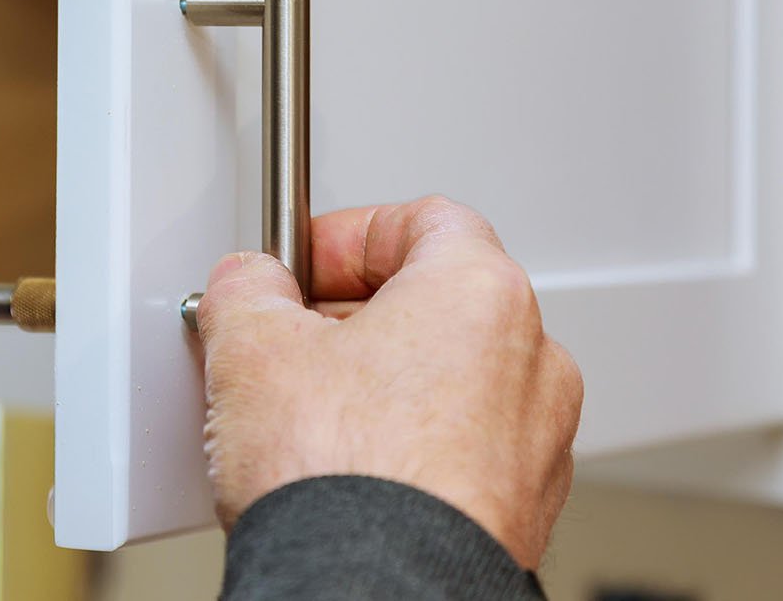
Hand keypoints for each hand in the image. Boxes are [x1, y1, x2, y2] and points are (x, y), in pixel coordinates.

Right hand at [196, 196, 582, 568]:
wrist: (372, 592)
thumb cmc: (343, 478)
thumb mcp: (252, 347)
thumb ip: (247, 288)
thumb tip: (246, 286)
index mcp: (479, 292)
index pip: (420, 219)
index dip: (344, 235)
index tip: (297, 267)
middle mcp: (530, 360)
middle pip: (435, 303)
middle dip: (352, 316)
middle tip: (286, 340)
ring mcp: (536, 442)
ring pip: (451, 380)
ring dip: (382, 385)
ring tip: (308, 416)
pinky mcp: (521, 510)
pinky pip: (462, 450)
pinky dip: (410, 448)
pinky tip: (346, 472)